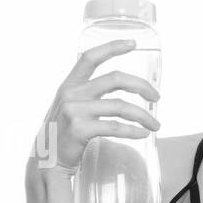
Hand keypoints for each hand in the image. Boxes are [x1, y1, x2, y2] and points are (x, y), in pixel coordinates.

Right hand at [28, 38, 160, 175]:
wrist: (46, 159)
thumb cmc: (63, 133)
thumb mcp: (69, 106)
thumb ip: (88, 94)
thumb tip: (121, 86)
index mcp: (69, 84)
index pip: (90, 57)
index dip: (112, 47)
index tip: (133, 43)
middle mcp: (72, 93)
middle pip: (115, 79)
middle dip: (141, 86)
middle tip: (156, 96)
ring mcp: (75, 111)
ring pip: (120, 106)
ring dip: (144, 116)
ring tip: (155, 125)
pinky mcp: (80, 129)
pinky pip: (116, 127)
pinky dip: (134, 130)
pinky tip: (143, 133)